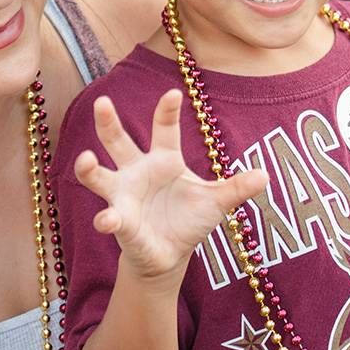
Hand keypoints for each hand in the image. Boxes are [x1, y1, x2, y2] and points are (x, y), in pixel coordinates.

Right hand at [73, 90, 267, 281]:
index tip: (173, 93)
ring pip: (99, 176)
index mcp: (164, 160)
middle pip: (118, 142)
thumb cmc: (189, 220)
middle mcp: (137, 172)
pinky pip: (110, 218)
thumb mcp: (216, 203)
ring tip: (85, 159)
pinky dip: (107, 219)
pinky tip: (107, 220)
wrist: (170, 255)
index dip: (167, 111)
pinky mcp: (120, 222)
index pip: (163, 129)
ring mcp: (124, 196)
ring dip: (89, 168)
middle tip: (102, 102)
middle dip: (108, 123)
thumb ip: (236, 189)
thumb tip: (265, 175)